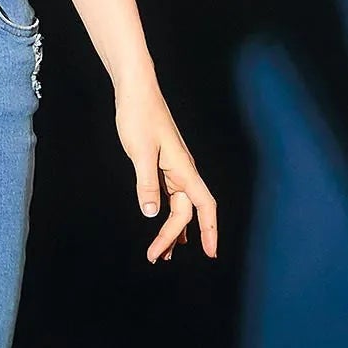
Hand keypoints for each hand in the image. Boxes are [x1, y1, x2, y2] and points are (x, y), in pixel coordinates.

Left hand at [114, 80, 217, 263]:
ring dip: (171, 229)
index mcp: (183, 168)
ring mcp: (173, 167)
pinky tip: (160, 223)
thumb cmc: (139, 116)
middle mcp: (183, 170)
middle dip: (172, 237)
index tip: (211, 253)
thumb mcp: (140, 152)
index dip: (209, 230)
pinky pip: (169, 195)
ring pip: (177, 206)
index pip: (204, 206)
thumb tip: (153, 213)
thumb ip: (147, 183)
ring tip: (161, 253)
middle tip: (155, 258)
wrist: (136, 90)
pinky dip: (166, 213)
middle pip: (185, 212)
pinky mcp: (161, 163)